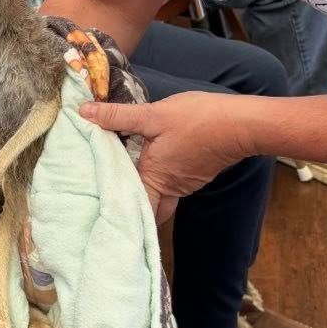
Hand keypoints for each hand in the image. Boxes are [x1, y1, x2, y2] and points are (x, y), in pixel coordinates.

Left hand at [78, 91, 253, 221]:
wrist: (242, 125)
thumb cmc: (200, 120)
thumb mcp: (154, 114)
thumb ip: (118, 116)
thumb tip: (84, 113)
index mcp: (154, 178)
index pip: (130, 210)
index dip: (114, 214)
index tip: (95, 214)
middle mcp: (169, 188)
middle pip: (145, 209)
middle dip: (128, 208)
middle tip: (104, 202)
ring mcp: (184, 184)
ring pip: (158, 196)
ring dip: (141, 191)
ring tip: (117, 181)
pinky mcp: (194, 175)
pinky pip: (170, 185)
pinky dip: (157, 179)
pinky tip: (147, 164)